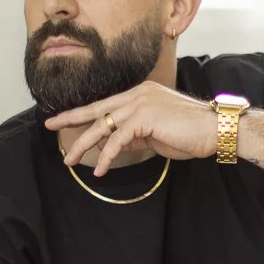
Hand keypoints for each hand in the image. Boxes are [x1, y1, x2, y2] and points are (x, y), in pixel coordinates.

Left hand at [44, 80, 219, 174]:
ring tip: (70, 160)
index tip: (63, 119)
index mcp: (140, 94)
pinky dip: (107, 156)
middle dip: (70, 118)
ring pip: (102, 125)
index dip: (82, 113)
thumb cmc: (190, 133)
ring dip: (84, 144)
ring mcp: (140, 103)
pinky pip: (117, 139)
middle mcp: (138, 94)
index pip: (105, 104)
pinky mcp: (144, 117)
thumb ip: (133, 136)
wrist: (215, 130)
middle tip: (49, 125)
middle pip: (97, 109)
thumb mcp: (155, 135)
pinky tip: (100, 169)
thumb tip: (113, 146)